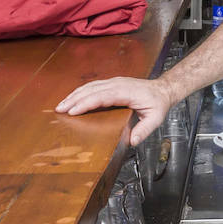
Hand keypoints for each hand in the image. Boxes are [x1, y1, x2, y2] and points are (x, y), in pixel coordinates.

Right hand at [55, 76, 178, 145]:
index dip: (87, 103)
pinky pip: (93, 86)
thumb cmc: (158, 104)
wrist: (163, 90)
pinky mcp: (112, 83)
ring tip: (61, 105)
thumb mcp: (155, 119)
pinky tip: (72, 98)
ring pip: (90, 87)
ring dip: (74, 95)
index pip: (102, 97)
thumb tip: (133, 141)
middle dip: (74, 100)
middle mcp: (118, 84)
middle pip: (92, 90)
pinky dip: (80, 92)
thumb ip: (144, 130)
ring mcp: (114, 82)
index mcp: (127, 92)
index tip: (73, 111)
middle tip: (59, 110)